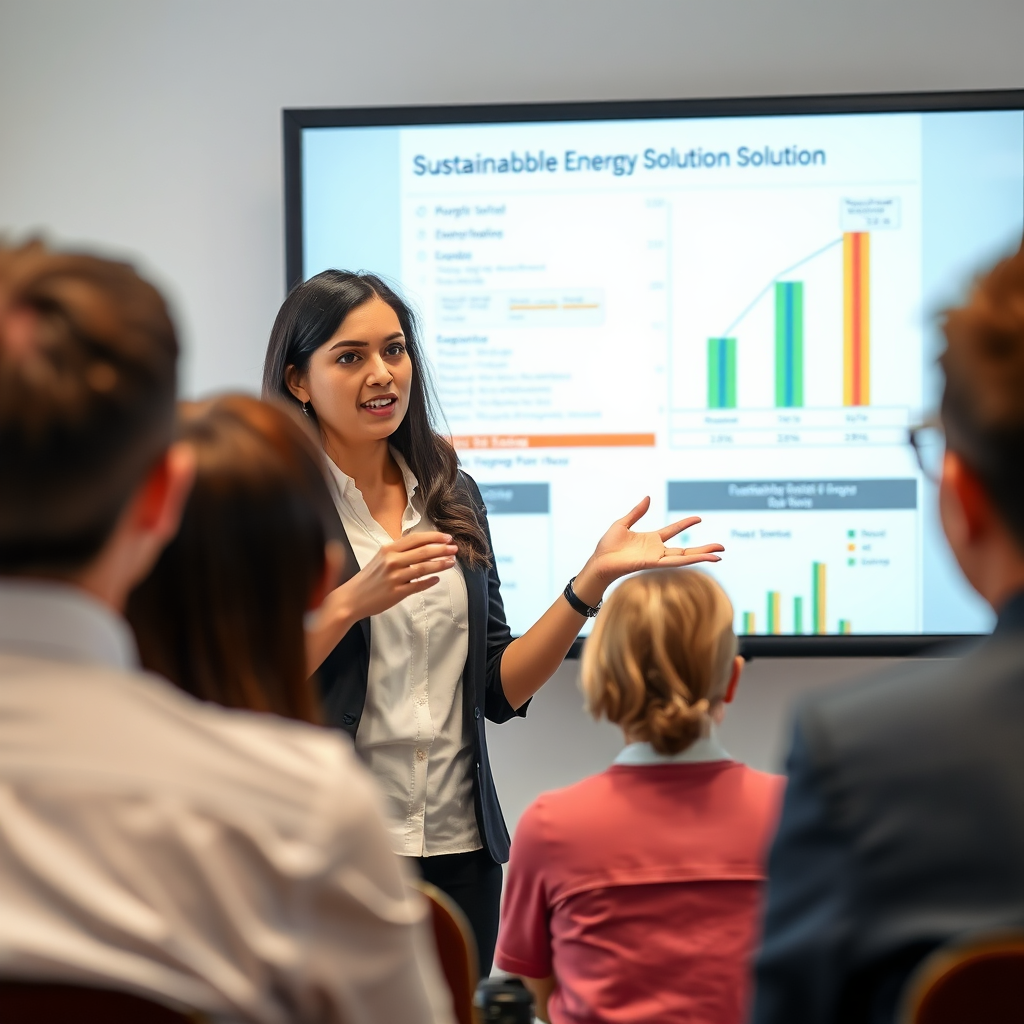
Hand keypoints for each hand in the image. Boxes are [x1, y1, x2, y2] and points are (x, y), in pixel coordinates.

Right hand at [322, 531, 457, 623]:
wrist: (351, 598)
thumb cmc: (368, 578)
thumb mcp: (381, 558)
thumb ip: (399, 552)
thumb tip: (423, 547)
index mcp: (388, 550)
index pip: (416, 539)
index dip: (434, 537)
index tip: (447, 538)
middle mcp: (392, 561)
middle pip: (423, 552)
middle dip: (442, 550)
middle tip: (454, 549)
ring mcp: (394, 577)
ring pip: (423, 568)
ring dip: (440, 565)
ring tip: (451, 562)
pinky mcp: (396, 593)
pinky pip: (417, 586)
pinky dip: (429, 582)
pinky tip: (437, 579)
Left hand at [572, 496, 723, 606]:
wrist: (599, 562)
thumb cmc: (607, 546)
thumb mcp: (623, 523)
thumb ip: (637, 512)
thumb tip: (647, 498)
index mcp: (651, 540)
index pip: (673, 531)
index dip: (686, 524)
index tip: (699, 518)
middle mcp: (657, 551)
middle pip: (685, 550)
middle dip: (704, 549)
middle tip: (721, 548)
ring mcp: (656, 558)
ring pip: (684, 558)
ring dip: (702, 556)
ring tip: (719, 555)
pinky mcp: (652, 564)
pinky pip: (674, 562)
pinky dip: (689, 560)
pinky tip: (702, 559)